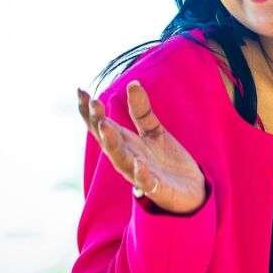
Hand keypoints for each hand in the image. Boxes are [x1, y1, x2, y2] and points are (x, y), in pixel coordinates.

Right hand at [77, 81, 206, 213]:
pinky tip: (139, 164)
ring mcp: (139, 175)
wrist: (192, 189)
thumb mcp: (155, 131)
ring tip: (105, 126)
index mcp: (125, 144)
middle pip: (107, 141)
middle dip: (98, 122)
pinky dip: (141, 174)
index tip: (80, 91)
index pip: (101, 126)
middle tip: (93, 102)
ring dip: (112, 144)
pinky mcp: (157, 189)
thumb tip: (132, 83)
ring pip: (121, 160)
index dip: (89, 111)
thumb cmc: (167, 161)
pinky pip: (147, 182)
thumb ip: (142, 111)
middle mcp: (127, 159)